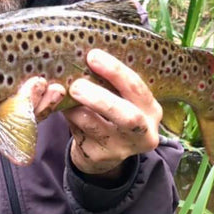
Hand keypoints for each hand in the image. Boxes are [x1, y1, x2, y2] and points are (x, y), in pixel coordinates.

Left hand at [63, 49, 162, 178]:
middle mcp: (143, 132)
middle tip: (76, 85)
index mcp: (150, 109)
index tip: (92, 56)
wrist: (105, 151)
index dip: (115, 71)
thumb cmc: (112, 111)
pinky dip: (68, 116)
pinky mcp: (100, 157)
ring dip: (75, 106)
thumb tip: (82, 56)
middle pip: (127, 116)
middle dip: (100, 98)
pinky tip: (62, 107)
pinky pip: (78, 133)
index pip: (136, 88)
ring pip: (95, 125)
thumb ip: (108, 81)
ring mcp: (122, 149)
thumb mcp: (120, 97)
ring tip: (63, 93)